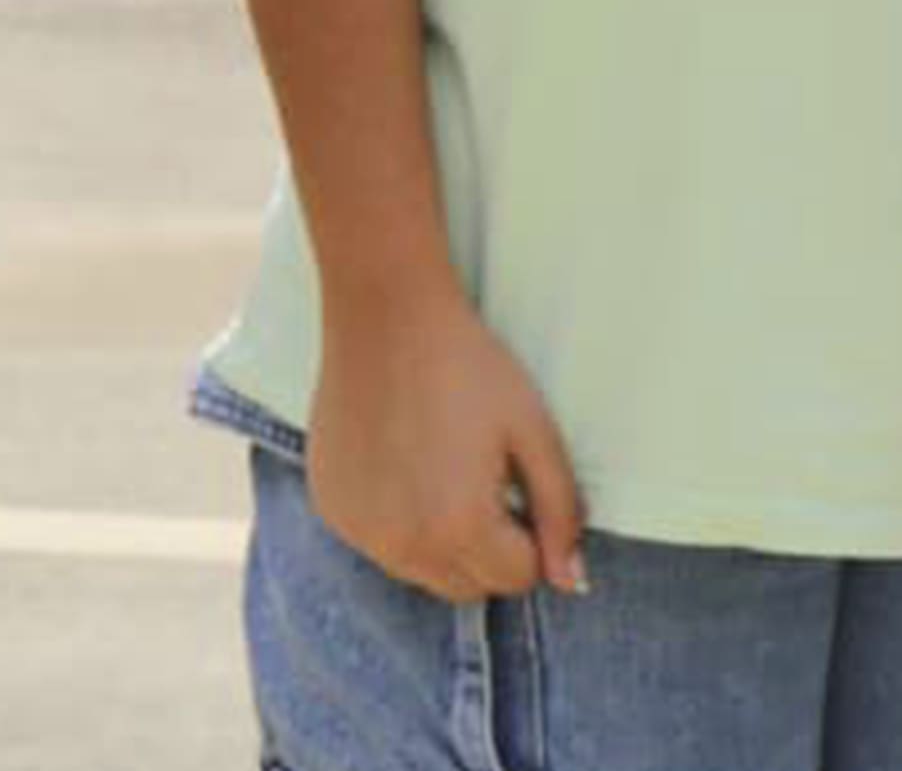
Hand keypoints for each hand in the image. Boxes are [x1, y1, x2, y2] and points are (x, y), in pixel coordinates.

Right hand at [305, 287, 590, 602]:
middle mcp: (402, 545)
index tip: (516, 482)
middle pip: (469, 586)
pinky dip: (397, 520)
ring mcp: (360, 532)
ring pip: (422, 571)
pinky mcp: (331, 510)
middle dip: (488, 548)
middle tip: (483, 476)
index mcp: (459, 528)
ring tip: (443, 466)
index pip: (517, 578)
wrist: (385, 315)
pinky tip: (403, 460)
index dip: (529, 534)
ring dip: (442, 540)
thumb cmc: (467, 366)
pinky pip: (379, 543)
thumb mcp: (533, 430)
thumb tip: (570, 580)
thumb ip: (560, 511)